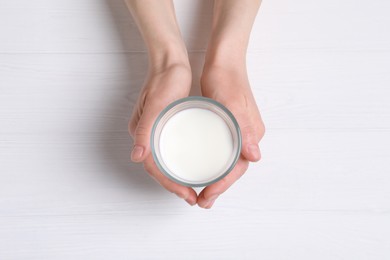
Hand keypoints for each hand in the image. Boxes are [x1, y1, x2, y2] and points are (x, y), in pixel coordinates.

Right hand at [128, 63, 197, 205]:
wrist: (170, 62)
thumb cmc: (164, 80)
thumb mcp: (156, 104)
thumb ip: (145, 130)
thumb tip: (137, 157)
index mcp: (142, 133)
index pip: (153, 167)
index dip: (169, 184)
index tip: (187, 194)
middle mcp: (147, 136)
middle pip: (159, 168)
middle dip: (174, 186)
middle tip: (193, 198)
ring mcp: (157, 131)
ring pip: (165, 161)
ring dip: (176, 178)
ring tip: (192, 189)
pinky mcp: (167, 126)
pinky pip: (171, 150)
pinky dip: (180, 163)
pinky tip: (192, 166)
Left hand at [197, 65, 264, 207]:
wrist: (223, 61)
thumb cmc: (227, 79)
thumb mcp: (232, 103)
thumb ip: (244, 128)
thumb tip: (255, 156)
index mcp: (251, 134)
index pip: (239, 167)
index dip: (223, 184)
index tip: (207, 195)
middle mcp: (247, 136)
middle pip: (234, 169)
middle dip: (219, 188)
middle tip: (201, 202)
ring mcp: (238, 132)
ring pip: (228, 163)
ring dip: (216, 180)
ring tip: (201, 194)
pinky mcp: (228, 127)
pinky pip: (222, 152)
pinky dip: (213, 166)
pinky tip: (200, 169)